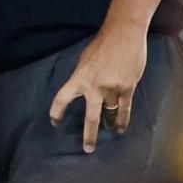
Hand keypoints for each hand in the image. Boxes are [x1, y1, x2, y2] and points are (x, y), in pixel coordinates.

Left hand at [48, 24, 148, 153]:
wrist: (124, 33)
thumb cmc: (103, 44)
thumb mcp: (84, 60)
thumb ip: (83, 77)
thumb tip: (83, 90)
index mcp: (79, 78)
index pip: (63, 98)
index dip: (56, 112)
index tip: (54, 122)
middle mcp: (94, 86)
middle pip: (91, 118)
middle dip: (89, 135)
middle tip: (88, 149)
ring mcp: (112, 88)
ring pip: (110, 113)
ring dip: (110, 125)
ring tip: (110, 133)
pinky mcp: (127, 87)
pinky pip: (124, 109)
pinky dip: (122, 120)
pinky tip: (120, 128)